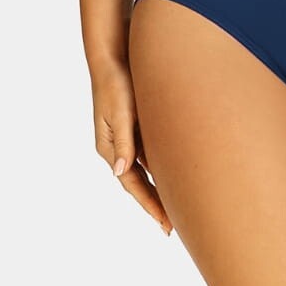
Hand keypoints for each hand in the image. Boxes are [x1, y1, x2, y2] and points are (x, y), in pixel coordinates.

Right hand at [92, 59, 173, 234]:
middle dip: (154, 204)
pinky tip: (175, 177)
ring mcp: (127, 139)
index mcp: (109, 148)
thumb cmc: (115, 83)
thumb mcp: (120, 113)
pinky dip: (162, 169)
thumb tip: (121, 171)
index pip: (131, 184)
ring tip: (176, 208)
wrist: (114, 57)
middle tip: (172, 227)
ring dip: (159, 188)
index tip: (164, 224)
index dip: (149, 204)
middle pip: (138, 183)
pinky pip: (150, 155)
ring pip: (145, 171)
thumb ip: (123, 142)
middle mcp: (117, 148)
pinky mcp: (136, 128)